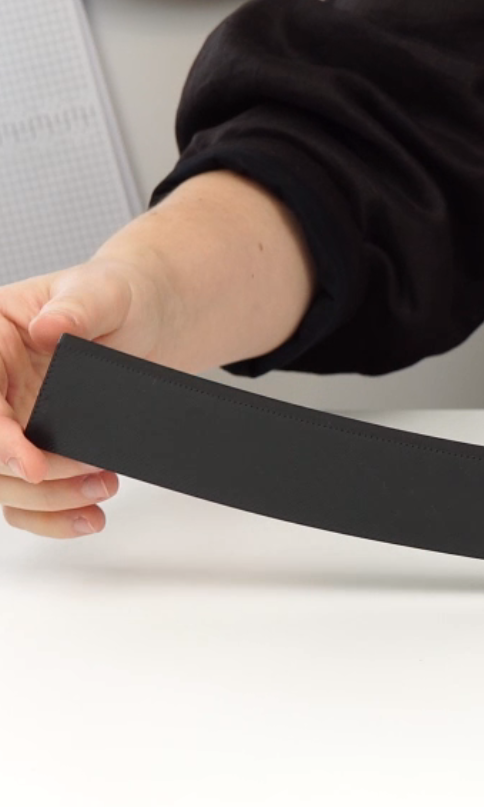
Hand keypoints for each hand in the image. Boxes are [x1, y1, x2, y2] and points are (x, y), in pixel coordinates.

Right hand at [0, 170, 316, 538]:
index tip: (35, 464)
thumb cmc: (117, 299)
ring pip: (3, 481)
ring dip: (50, 499)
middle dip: (31, 474)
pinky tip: (88, 516)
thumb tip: (51, 329)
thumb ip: (76, 308)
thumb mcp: (102, 291)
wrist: (146, 322)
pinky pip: (24, 496)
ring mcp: (9, 419)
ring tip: (105, 488)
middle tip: (92, 477)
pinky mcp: (31, 447)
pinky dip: (52, 516)